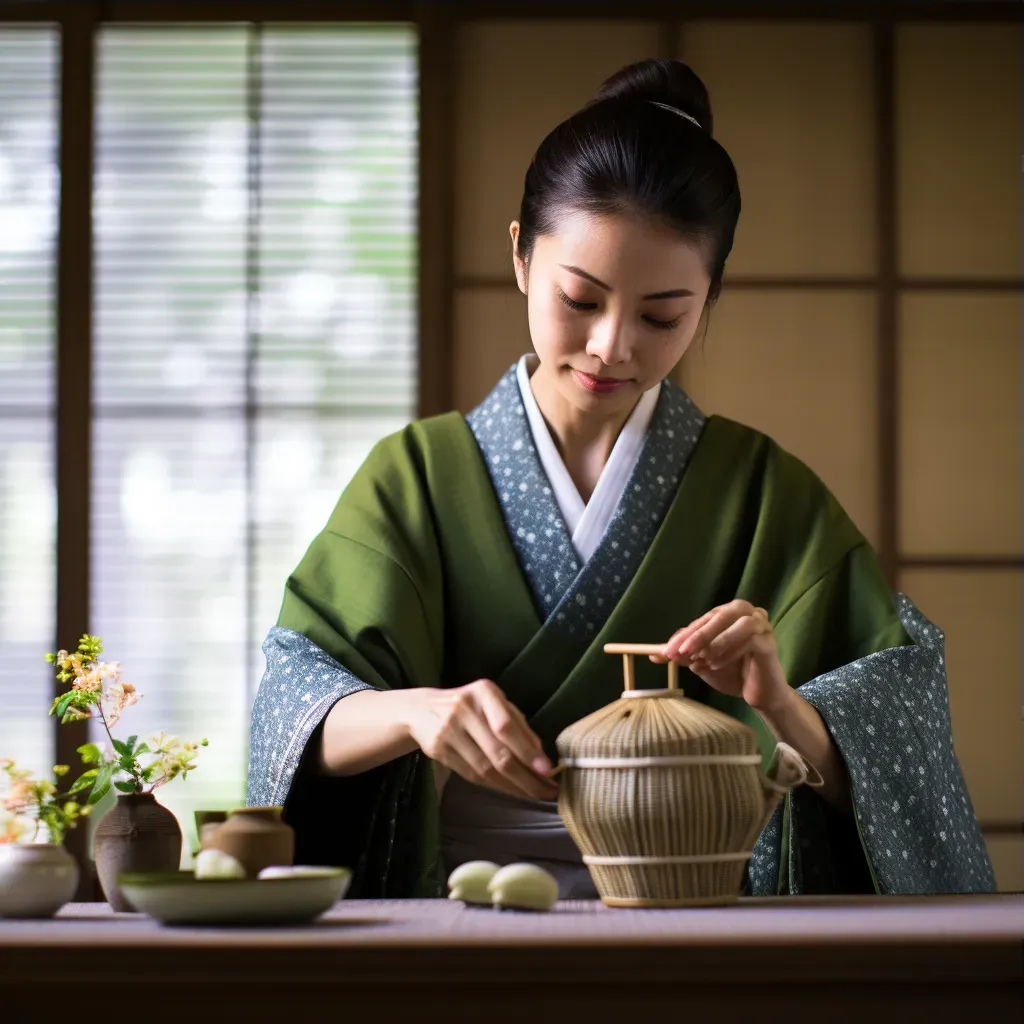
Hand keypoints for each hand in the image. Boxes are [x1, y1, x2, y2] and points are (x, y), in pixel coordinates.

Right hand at [403, 680, 557, 800]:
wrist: (421, 709)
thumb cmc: (470, 706)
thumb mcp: (494, 704)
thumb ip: (518, 724)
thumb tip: (541, 755)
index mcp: (484, 692)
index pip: (507, 726)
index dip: (527, 751)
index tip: (547, 770)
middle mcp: (464, 709)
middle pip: (497, 752)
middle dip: (525, 777)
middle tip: (546, 791)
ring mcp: (448, 731)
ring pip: (484, 768)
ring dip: (512, 786)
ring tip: (532, 794)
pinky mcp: (437, 751)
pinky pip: (471, 775)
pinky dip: (494, 785)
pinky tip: (509, 789)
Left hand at [651, 600, 790, 712]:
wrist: (758, 695)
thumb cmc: (731, 673)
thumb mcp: (701, 663)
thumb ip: (682, 656)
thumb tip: (654, 654)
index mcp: (729, 613)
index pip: (703, 620)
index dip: (683, 635)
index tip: (666, 652)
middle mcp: (747, 613)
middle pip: (719, 615)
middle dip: (697, 634)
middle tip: (681, 653)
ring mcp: (762, 625)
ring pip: (738, 623)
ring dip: (715, 641)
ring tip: (701, 660)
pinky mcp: (769, 642)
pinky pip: (750, 640)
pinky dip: (730, 651)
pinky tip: (717, 665)